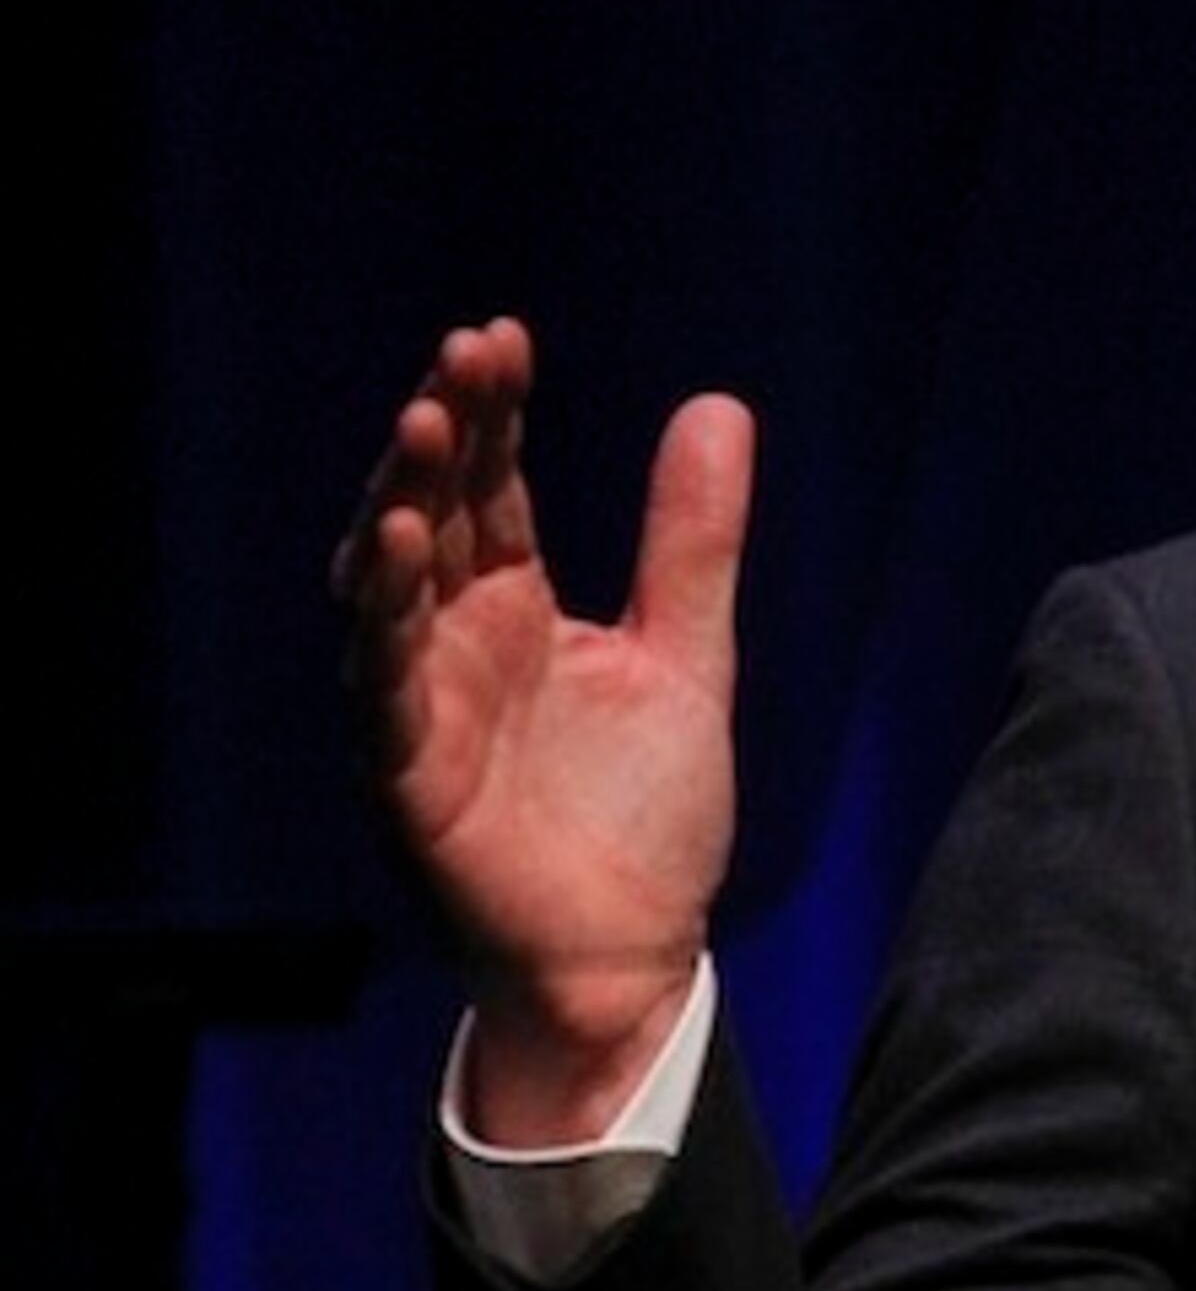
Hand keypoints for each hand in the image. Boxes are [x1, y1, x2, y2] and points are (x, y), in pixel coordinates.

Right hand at [334, 317, 752, 1143]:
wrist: (636, 952)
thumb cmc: (644, 811)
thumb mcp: (688, 653)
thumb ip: (693, 541)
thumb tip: (717, 407)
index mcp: (514, 608)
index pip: (492, 487)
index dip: (492, 415)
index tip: (501, 338)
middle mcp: (453, 646)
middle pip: (430, 517)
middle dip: (437, 438)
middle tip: (457, 361)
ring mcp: (422, 709)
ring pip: (385, 592)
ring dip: (396, 511)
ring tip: (418, 431)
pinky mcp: (410, 781)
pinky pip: (381, 692)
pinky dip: (383, 624)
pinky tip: (398, 554)